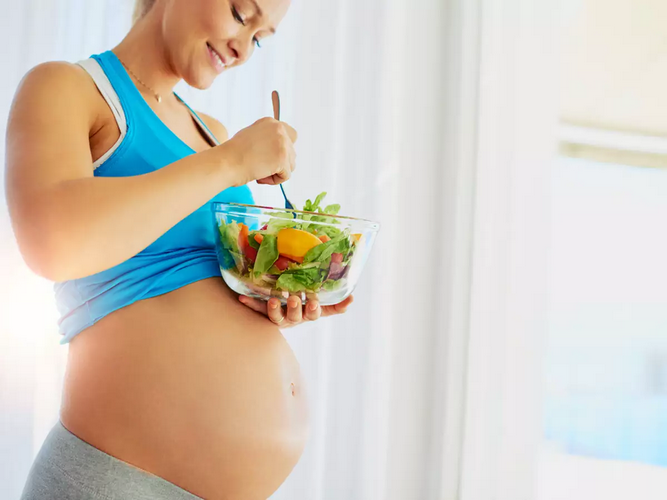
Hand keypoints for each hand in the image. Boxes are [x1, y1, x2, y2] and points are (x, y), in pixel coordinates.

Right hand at [218, 117, 297, 186]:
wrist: (226, 162)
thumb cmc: (233, 154)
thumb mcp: (251, 136)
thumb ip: (267, 138)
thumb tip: (276, 149)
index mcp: (271, 122)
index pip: (290, 135)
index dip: (282, 149)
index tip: (269, 157)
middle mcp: (278, 129)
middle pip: (291, 152)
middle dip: (279, 163)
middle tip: (261, 166)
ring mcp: (282, 143)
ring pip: (290, 165)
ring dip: (277, 172)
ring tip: (259, 171)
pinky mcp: (282, 158)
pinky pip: (286, 176)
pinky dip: (274, 181)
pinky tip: (261, 177)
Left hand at [238, 294, 353, 327]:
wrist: (280, 300)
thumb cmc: (304, 297)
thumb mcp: (320, 295)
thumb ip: (335, 296)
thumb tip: (352, 296)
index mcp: (309, 312)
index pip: (316, 313)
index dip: (316, 310)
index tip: (316, 302)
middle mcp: (294, 316)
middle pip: (297, 316)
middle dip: (297, 308)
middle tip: (297, 299)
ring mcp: (279, 316)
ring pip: (278, 317)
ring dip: (275, 309)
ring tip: (274, 300)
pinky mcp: (263, 312)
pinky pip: (257, 310)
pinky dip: (250, 304)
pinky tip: (242, 297)